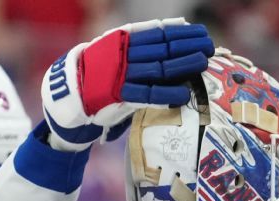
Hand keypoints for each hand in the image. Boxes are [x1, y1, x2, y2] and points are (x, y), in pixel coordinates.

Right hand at [41, 18, 213, 151]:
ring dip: (182, 65)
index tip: (202, 34)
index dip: (182, 33)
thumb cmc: (100, 73)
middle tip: (209, 47)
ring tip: (202, 64)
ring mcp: (119, 75)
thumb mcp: (117, 51)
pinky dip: (165, 93)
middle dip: (188, 46)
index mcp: (122, 40)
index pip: (158, 33)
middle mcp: (122, 54)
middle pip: (162, 48)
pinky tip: (183, 94)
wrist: (69, 95)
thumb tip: (177, 27)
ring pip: (157, 67)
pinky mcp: (116, 96)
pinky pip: (145, 94)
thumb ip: (142, 43)